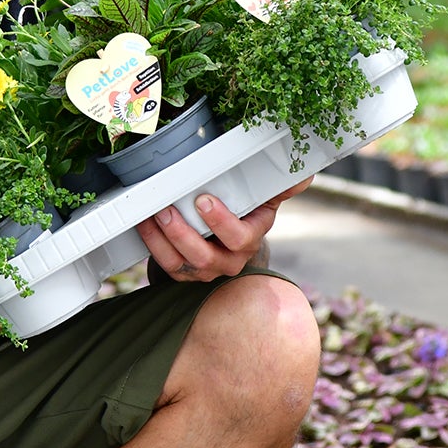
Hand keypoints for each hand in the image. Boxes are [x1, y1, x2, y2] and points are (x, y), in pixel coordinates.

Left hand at [136, 179, 310, 282]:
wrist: (225, 238)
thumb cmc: (244, 212)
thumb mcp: (263, 197)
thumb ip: (279, 186)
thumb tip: (304, 175)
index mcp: (250, 238)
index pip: (240, 238)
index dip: (221, 223)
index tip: (203, 199)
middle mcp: (229, 260)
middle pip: (205, 257)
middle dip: (184, 234)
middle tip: (167, 210)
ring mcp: (205, 269)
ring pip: (182, 264)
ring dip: (163, 241)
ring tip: (152, 216)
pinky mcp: (184, 272)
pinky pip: (166, 265)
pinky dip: (152, 245)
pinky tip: (144, 225)